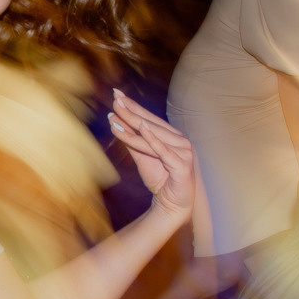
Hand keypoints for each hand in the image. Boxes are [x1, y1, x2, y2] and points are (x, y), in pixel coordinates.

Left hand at [108, 92, 194, 220]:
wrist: (172, 204)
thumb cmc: (160, 179)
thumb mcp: (141, 156)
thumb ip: (131, 140)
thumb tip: (115, 120)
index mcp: (172, 136)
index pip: (149, 118)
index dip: (133, 106)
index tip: (117, 94)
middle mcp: (180, 140)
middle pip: (150, 124)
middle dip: (130, 112)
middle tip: (114, 100)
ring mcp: (183, 152)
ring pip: (153, 136)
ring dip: (133, 126)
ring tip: (115, 116)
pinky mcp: (182, 165)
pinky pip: (164, 151)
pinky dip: (153, 139)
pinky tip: (141, 128)